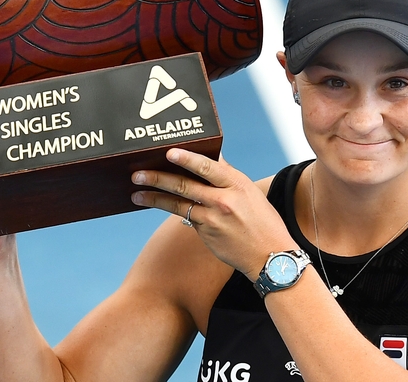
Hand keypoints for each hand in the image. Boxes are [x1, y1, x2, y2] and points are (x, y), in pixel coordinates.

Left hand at [130, 148, 296, 280]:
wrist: (271, 256)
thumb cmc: (262, 221)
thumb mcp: (250, 193)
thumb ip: (228, 177)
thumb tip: (211, 157)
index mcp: (237, 184)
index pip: (208, 166)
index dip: (186, 158)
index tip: (168, 152)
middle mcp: (223, 200)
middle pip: (184, 185)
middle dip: (157, 178)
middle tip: (137, 174)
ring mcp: (212, 219)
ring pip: (177, 204)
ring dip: (154, 198)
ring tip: (136, 194)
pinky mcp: (206, 234)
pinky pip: (186, 218)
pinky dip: (172, 210)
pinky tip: (158, 205)